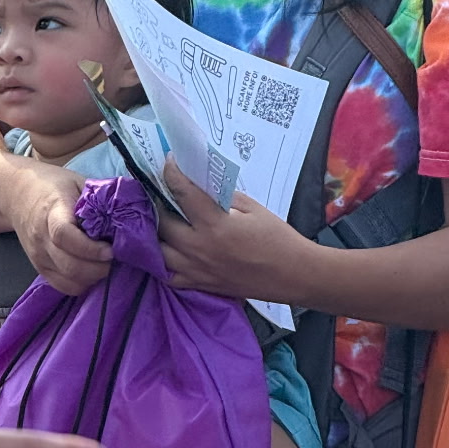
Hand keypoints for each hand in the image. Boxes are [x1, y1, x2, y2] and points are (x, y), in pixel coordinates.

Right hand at [7, 163, 111, 297]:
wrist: (17, 194)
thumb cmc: (53, 185)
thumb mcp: (77, 182)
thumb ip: (100, 198)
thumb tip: (129, 213)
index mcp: (51, 212)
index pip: (64, 236)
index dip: (90, 248)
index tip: (111, 249)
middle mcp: (41, 238)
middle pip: (69, 265)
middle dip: (99, 268)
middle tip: (116, 259)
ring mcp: (38, 256)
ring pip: (68, 281)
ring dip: (93, 278)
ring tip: (105, 264)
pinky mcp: (40, 268)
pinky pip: (63, 286)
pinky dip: (82, 284)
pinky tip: (92, 271)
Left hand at [156, 159, 313, 301]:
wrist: (293, 274)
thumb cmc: (277, 238)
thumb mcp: (252, 208)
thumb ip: (222, 197)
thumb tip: (201, 186)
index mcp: (215, 225)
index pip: (183, 193)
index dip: (171, 174)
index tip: (167, 163)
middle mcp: (199, 248)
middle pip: (161, 223)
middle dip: (158, 204)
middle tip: (161, 193)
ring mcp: (196, 269)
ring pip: (157, 251)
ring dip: (155, 235)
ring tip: (160, 222)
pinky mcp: (199, 285)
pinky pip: (167, 275)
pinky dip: (161, 263)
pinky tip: (165, 250)